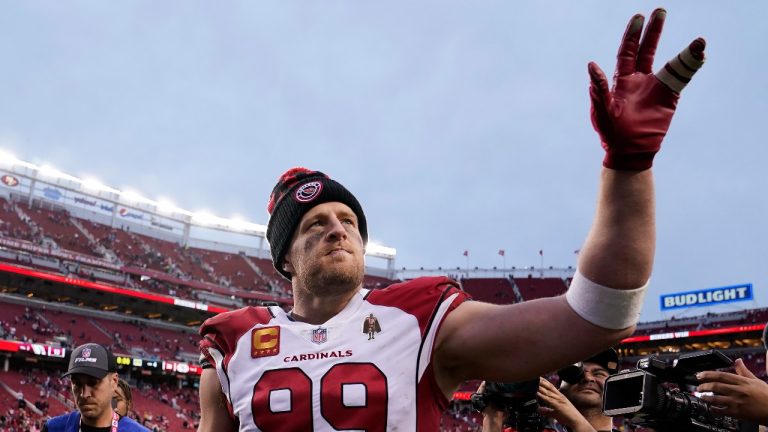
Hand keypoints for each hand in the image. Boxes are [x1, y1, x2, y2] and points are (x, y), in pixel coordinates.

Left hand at [537, 377, 594, 431]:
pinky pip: (549, 399)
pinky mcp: (558, 405)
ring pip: (548, 391)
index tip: (538, 377)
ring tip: (533, 382)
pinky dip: (542, 396)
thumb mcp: (555, 413)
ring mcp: (559, 400)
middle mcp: (559, 396)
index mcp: (560, 397)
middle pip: (548, 386)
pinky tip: (537, 393)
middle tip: (533, 376)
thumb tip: (539, 410)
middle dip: (541, 381)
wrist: (577, 421)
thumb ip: (547, 411)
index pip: (551, 386)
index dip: (544, 381)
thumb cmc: (568, 417)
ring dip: (540, 386)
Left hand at [589, 8, 705, 170]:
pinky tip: (701, 55)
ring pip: (669, 62)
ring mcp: (655, 88)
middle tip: (660, 10)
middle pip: (647, 50)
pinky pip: (682, 79)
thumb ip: (599, 87)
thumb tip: (591, 64)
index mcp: (621, 80)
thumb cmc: (611, 133)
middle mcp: (639, 80)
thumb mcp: (602, 110)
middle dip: (653, 30)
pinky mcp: (669, 98)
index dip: (633, 34)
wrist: (629, 152)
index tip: (640, 16)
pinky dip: (691, 66)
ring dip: (682, 50)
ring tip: (698, 40)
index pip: (628, 51)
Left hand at [696, 358, 767, 424]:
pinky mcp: (738, 413)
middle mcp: (738, 391)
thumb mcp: (756, 380)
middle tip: (698, 386)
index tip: (699, 375)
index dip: (708, 374)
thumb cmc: (767, 396)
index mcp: (742, 382)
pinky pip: (722, 410)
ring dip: (706, 397)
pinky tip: (710, 408)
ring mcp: (737, 402)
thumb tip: (738, 361)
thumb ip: (744, 371)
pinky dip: (714, 409)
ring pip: (716, 398)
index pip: (721, 375)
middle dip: (704, 386)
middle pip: (716, 386)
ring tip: (701, 396)